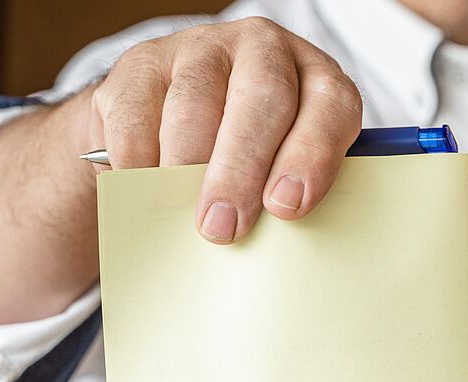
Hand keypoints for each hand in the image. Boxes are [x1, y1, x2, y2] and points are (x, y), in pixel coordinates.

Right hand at [86, 17, 363, 243]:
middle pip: (262, 96)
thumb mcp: (280, 173)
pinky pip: (137, 114)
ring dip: (187, 169)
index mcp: (315, 77)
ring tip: (180, 219)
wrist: (172, 127)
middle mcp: (263, 49)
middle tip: (224, 227)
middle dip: (241, 168)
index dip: (312, 154)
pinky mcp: (141, 62)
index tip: (287, 207)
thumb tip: (276, 247)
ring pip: (194, 103)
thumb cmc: (247, 161)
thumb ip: (287, 196)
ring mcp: (200, 49)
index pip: (330, 103)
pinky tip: (143, 193)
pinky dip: (138, 162)